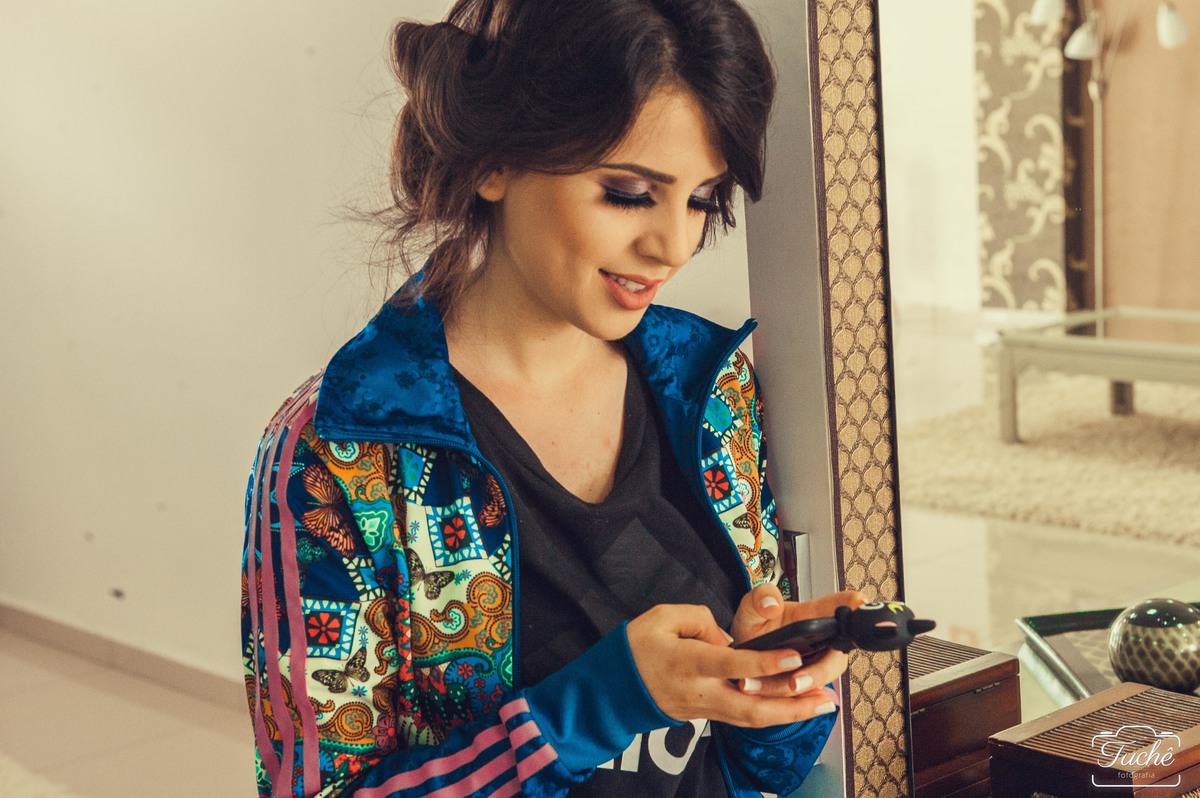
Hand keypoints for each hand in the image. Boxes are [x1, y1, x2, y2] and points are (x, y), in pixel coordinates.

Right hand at [625, 602, 849, 727]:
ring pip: (753, 718)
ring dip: (791, 714)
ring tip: (823, 706)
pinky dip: (773, 713)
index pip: (732, 664)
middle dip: (793, 705)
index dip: (764, 663)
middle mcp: (700, 692)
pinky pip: (744, 717)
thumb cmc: (635, 648)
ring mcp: (704, 709)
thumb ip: (699, 619)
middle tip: (826, 699)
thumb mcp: (660, 617)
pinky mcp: (707, 715)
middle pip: (752, 707)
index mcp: (688, 663)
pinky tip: (794, 707)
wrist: (613, 689)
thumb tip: (727, 638)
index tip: (794, 657)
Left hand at [729, 586, 866, 699]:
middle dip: (819, 671)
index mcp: (812, 615)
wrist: (743, 654)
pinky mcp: (809, 686)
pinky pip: (810, 697)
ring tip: (785, 687)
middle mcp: (823, 640)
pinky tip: (779, 702)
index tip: (859, 603)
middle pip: (835, 656)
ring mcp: (818, 664)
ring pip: (822, 680)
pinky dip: (795, 702)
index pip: (839, 606)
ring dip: (804, 688)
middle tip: (796, 680)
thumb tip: (772, 604)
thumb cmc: (754, 626)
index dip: (854, 605)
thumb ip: (760, 598)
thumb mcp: (751, 607)